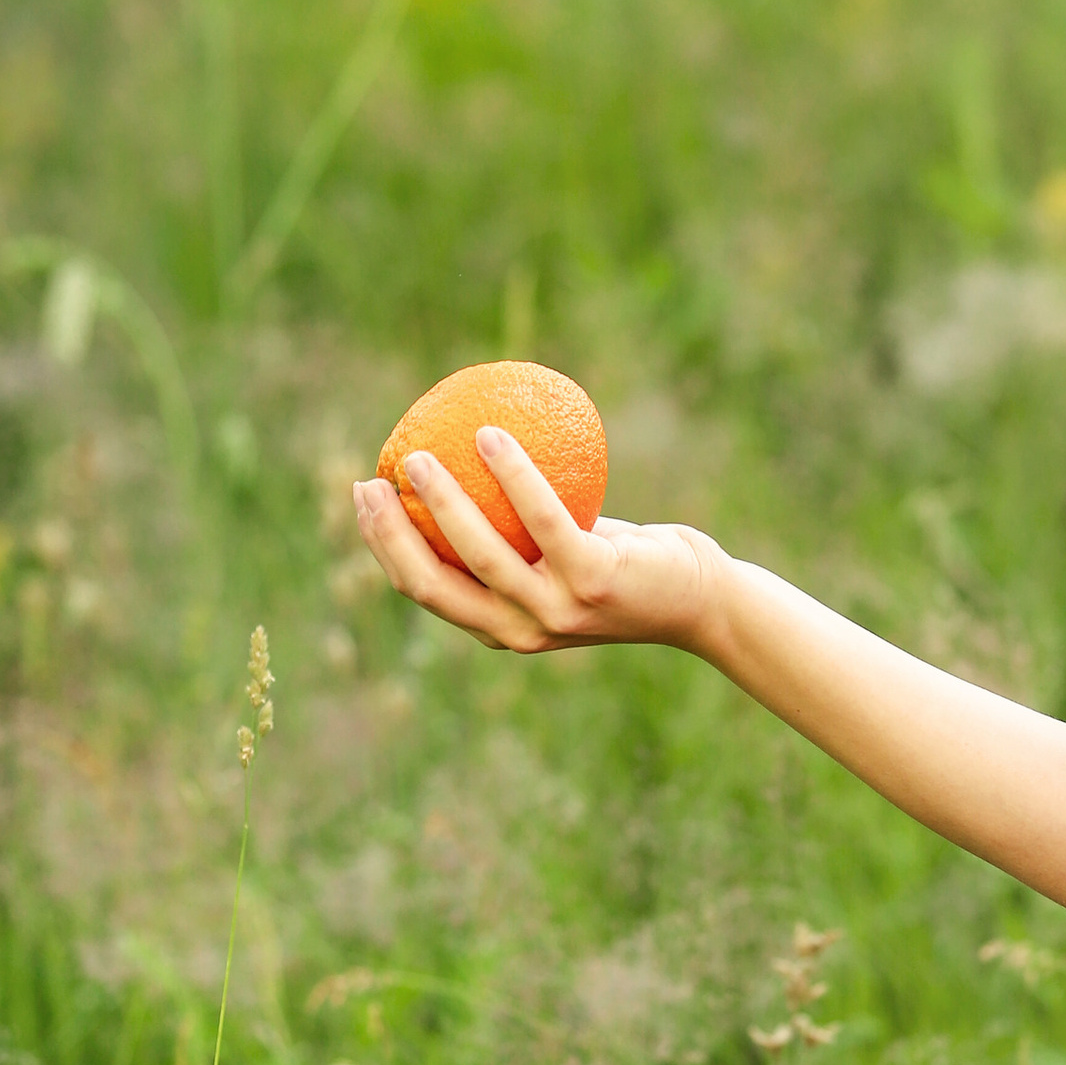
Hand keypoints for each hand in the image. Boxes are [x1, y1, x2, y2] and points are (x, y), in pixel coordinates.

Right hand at [352, 425, 724, 656]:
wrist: (700, 600)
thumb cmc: (626, 566)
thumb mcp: (563, 552)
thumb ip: (516, 529)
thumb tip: (462, 457)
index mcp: (500, 626)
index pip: (424, 589)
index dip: (382, 546)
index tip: (365, 495)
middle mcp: (519, 629)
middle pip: (431, 583)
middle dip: (388, 533)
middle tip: (373, 479)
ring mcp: (554, 609)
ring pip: (478, 552)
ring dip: (441, 500)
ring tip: (419, 454)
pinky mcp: (590, 580)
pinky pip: (541, 516)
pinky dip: (511, 473)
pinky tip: (490, 435)